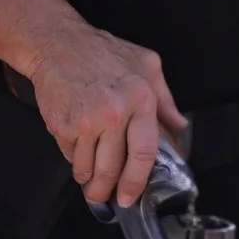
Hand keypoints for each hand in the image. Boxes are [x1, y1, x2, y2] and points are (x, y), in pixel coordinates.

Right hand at [23, 18, 186, 209]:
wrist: (58, 43)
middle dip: (108, 190)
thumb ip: (166, 99)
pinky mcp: (61, 125)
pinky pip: (69, 156)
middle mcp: (114, 112)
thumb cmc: (103, 51)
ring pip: (88, 168)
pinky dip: (73, 158)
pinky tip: (77, 148)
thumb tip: (180, 125)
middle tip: (106, 196)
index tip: (131, 195)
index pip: (144, 153)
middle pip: (113, 168)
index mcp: (140, 99)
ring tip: (89, 178)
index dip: (137, 181)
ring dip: (88, 179)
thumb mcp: (146, 64)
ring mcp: (86, 121)